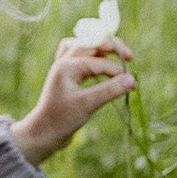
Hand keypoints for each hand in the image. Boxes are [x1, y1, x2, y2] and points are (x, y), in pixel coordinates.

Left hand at [10, 36, 135, 164]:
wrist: (43, 133)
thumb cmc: (62, 119)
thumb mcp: (88, 104)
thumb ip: (110, 90)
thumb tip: (132, 80)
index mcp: (67, 66)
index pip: (99, 61)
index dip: (118, 71)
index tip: (133, 84)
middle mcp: (63, 62)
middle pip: (91, 43)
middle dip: (111, 47)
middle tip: (130, 57)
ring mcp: (63, 67)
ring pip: (83, 46)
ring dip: (100, 49)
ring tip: (116, 57)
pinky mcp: (65, 76)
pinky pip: (78, 56)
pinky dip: (91, 57)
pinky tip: (100, 64)